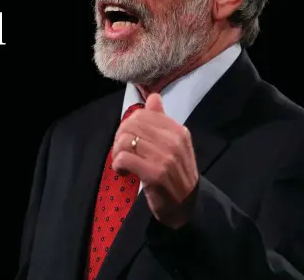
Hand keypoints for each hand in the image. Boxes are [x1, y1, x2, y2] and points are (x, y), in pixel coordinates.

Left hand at [111, 93, 198, 228]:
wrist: (186, 206)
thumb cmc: (175, 174)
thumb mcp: (173, 145)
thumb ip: (161, 120)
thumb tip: (153, 97)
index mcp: (178, 130)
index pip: (142, 115)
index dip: (128, 126)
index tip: (129, 140)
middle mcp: (174, 141)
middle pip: (130, 126)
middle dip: (120, 139)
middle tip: (122, 153)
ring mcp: (166, 157)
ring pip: (125, 140)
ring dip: (117, 153)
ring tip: (122, 163)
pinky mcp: (155, 174)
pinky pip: (124, 158)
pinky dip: (117, 165)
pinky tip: (123, 172)